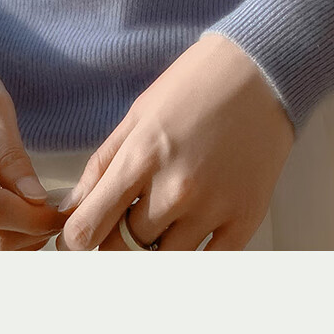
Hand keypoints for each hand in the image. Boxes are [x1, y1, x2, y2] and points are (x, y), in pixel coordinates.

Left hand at [55, 32, 295, 250]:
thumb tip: (71, 208)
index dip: (75, 241)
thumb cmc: (197, 84)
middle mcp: (175, 189)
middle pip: (122, 250)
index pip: (87, 231)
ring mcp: (212, 208)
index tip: (79, 238)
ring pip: (163, 260)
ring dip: (155, 245)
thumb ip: (102, 165)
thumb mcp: (138, 114)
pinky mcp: (245, 219)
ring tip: (162, 215)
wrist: (261, 70)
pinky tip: (190, 230)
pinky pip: (207, 264)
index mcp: (141, 157)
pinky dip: (193, 254)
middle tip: (124, 219)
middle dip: (115, 239)